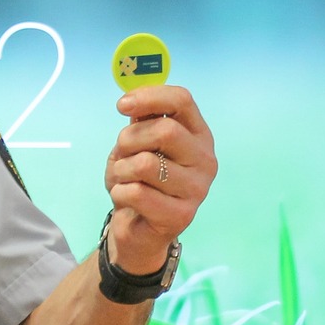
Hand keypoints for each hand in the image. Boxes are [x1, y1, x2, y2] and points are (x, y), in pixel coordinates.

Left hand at [102, 84, 216, 274]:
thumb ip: (140, 120)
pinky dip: (119, 192)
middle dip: (130, 139)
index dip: (150, 97)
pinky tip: (125, 198)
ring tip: (122, 178)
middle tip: (121, 152)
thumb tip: (131, 95)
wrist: (140, 230)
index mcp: (198, 135)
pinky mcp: (180, 215)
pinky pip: (137, 192)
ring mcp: (197, 189)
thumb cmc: (140, 181)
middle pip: (165, 131)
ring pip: (146, 164)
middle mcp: (205, 160)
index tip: (122, 105)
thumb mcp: (138, 145)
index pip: (182, 101)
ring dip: (121, 169)